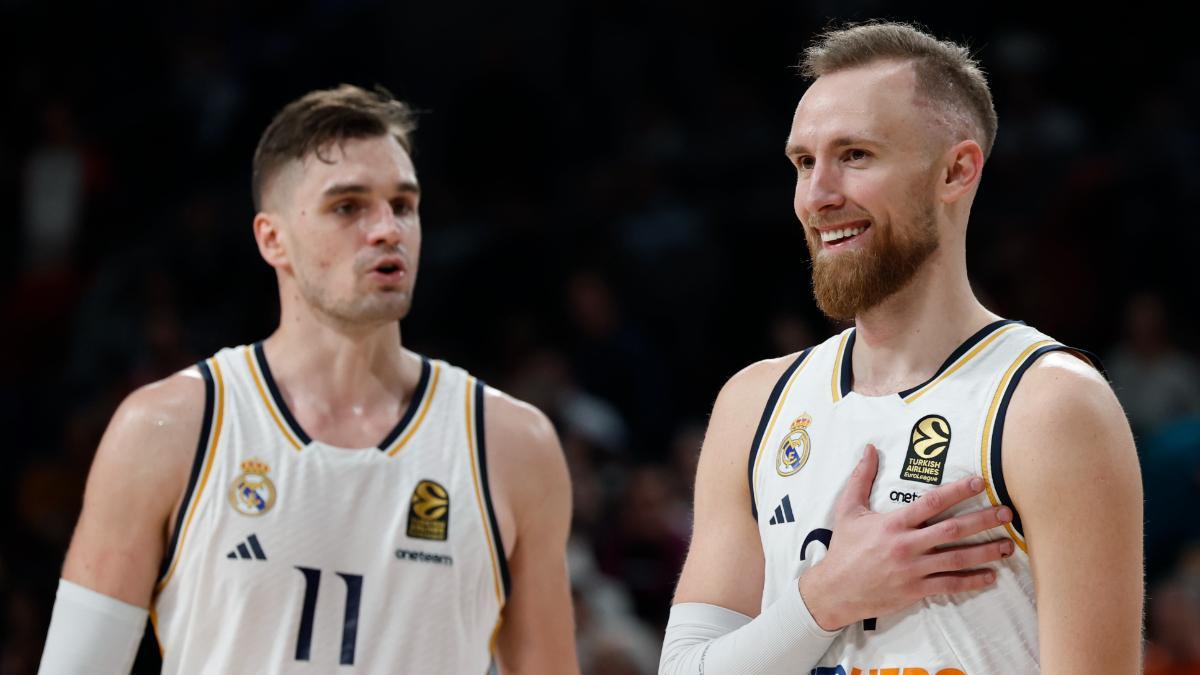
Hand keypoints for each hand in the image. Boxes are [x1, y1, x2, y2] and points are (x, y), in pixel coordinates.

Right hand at [799, 444, 1013, 629]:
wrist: (835, 590)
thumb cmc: (843, 548)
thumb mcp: (847, 510)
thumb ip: (861, 478)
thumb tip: (868, 449)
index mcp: (893, 524)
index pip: (931, 503)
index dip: (957, 491)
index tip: (980, 482)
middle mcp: (907, 546)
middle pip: (952, 531)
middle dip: (983, 520)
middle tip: (1007, 513)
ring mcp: (914, 570)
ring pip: (957, 559)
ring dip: (986, 552)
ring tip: (1009, 545)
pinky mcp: (916, 590)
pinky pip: (950, 585)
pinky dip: (972, 581)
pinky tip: (991, 576)